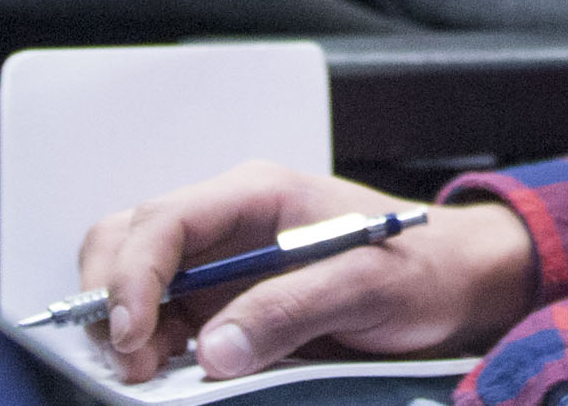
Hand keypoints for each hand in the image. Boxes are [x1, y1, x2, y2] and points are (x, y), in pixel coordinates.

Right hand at [77, 167, 537, 383]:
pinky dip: (149, 344)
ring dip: (127, 326)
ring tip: (153, 373)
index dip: (134, 274)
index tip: (132, 332)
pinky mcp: (224, 303)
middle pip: (129, 239)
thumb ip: (291, 310)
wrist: (454, 284)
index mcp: (257, 195)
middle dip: (114, 298)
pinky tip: (170, 371)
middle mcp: (228, 223)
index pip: (166, 219)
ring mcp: (221, 263)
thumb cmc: (421, 267)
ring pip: (135, 278)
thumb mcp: (367, 285)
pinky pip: (162, 317)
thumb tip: (215, 350)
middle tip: (135, 361)